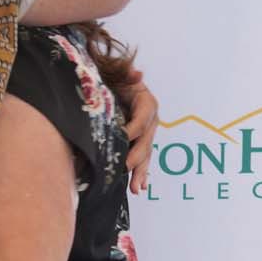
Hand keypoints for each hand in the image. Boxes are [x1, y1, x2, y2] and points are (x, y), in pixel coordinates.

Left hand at [123, 66, 157, 194]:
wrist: (111, 84)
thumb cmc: (112, 77)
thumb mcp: (115, 72)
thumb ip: (124, 73)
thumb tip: (136, 73)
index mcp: (146, 102)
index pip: (142, 118)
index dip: (133, 129)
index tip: (120, 138)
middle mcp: (150, 120)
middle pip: (145, 141)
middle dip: (136, 157)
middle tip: (124, 168)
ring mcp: (146, 133)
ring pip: (145, 154)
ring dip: (140, 172)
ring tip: (135, 188)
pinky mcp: (140, 143)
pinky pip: (142, 160)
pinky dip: (140, 174)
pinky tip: (138, 187)